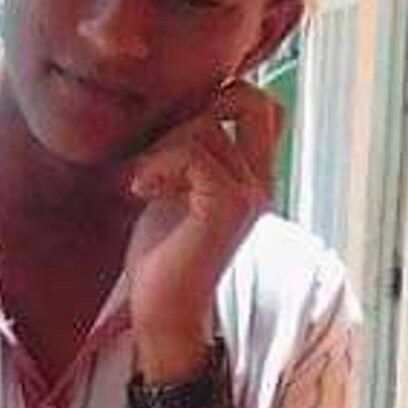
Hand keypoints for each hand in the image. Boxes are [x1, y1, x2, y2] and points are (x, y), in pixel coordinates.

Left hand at [125, 79, 282, 356]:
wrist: (163, 311)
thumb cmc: (163, 257)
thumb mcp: (175, 190)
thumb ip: (187, 154)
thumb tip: (172, 111)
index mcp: (251, 176)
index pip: (266, 106)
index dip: (225, 96)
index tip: (178, 132)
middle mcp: (259, 182)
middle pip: (251, 100)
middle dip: (198, 108)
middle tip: (163, 150)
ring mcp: (249, 194)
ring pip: (206, 126)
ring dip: (162, 146)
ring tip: (144, 181)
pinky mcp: (227, 208)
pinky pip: (194, 154)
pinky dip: (157, 165)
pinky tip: (141, 190)